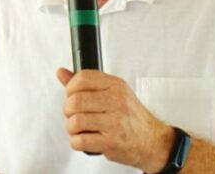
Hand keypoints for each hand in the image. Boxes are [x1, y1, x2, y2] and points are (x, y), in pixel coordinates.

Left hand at [56, 68, 174, 171]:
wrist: (153, 142)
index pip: (82, 78)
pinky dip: (76, 142)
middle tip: (72, 114)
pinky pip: (80, 141)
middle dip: (67, 110)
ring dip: (71, 128)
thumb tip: (61, 72)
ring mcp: (115, 122)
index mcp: (115, 85)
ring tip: (78, 128)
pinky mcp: (112, 142)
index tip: (71, 95)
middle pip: (75, 101)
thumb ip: (86, 83)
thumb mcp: (113, 92)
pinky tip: (83, 140)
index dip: (70, 87)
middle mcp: (116, 101)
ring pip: (75, 121)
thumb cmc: (130, 116)